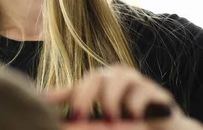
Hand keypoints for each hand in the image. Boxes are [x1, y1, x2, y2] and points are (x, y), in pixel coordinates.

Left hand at [44, 65, 202, 129]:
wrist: (159, 126)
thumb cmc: (123, 117)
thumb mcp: (95, 109)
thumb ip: (73, 100)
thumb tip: (43, 97)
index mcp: (100, 81)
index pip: (81, 84)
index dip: (73, 97)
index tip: (68, 115)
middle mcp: (117, 77)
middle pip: (97, 78)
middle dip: (86, 98)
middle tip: (81, 119)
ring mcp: (138, 82)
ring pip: (120, 78)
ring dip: (111, 100)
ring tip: (109, 119)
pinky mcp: (157, 92)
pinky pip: (143, 92)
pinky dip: (135, 104)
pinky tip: (132, 117)